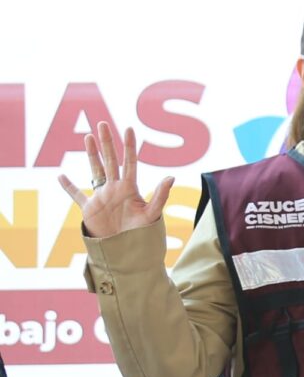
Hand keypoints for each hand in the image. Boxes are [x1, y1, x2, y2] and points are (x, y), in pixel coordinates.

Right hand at [58, 122, 173, 237]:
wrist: (126, 253)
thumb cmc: (142, 235)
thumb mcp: (152, 214)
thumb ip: (160, 196)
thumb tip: (171, 177)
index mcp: (130, 188)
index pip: (130, 162)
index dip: (129, 146)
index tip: (128, 128)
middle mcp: (116, 189)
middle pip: (110, 160)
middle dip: (107, 142)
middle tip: (102, 123)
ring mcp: (102, 197)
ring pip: (95, 171)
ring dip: (91, 155)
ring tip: (88, 137)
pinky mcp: (90, 210)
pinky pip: (77, 195)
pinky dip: (68, 187)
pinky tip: (60, 176)